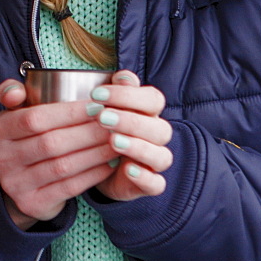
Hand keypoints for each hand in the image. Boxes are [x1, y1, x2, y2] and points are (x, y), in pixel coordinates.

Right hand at [0, 80, 118, 230]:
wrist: (18, 185)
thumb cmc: (26, 138)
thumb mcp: (15, 113)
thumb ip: (14, 93)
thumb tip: (16, 91)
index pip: (35, 118)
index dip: (69, 112)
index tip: (98, 106)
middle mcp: (2, 158)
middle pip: (51, 143)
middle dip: (88, 132)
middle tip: (114, 123)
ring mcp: (15, 184)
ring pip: (63, 166)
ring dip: (95, 153)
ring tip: (117, 141)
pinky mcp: (32, 203)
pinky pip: (68, 187)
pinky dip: (93, 174)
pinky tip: (110, 163)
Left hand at [91, 71, 172, 201]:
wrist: (99, 167)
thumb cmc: (105, 130)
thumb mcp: (107, 109)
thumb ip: (118, 91)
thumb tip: (124, 76)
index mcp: (149, 114)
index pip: (153, 99)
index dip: (128, 95)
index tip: (97, 94)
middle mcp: (156, 137)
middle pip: (160, 128)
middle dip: (131, 121)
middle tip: (102, 117)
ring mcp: (154, 163)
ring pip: (162, 156)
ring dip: (139, 148)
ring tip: (113, 142)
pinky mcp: (149, 185)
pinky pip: (157, 184)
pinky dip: (145, 178)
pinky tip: (128, 170)